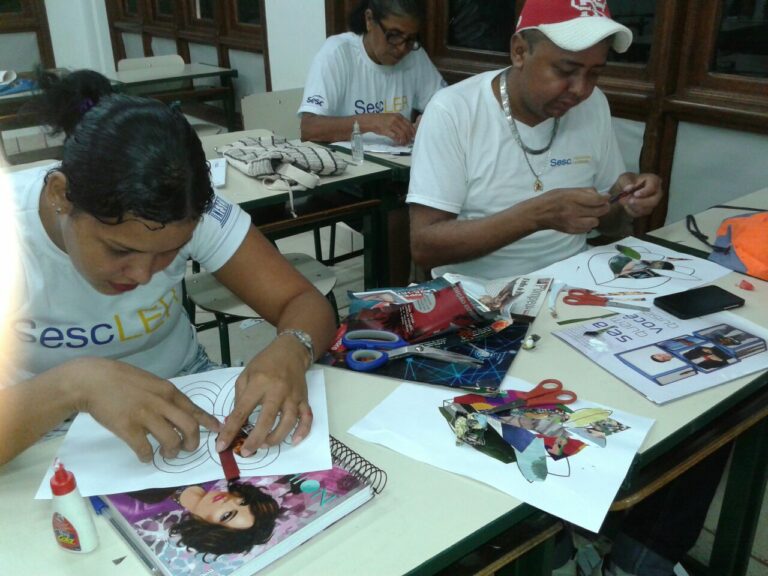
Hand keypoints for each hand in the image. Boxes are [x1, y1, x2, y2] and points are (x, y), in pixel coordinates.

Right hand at [74, 358, 219, 461]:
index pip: (194, 409)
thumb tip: (177, 411)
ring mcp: (145, 416)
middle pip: (189, 427)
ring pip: (171, 441)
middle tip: (187, 449)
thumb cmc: (120, 379)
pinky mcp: (128, 428)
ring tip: (167, 454)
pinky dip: (148, 457)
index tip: (218, 430)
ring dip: (172, 452)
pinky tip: (145, 456)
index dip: (208, 422)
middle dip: (192, 442)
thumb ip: (164, 395)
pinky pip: (145, 450)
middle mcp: (161, 403)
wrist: (91, 380)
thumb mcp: (150, 382)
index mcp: (168, 391)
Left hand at [216, 336, 311, 456]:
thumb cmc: (264, 363)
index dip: (230, 430)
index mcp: (259, 384)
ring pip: (288, 422)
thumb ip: (239, 398)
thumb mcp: (245, 375)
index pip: (242, 411)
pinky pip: (307, 417)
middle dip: (255, 439)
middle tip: (245, 452)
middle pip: (267, 420)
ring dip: (276, 438)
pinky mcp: (304, 399)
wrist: (290, 351)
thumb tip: (233, 423)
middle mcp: (277, 391)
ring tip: (264, 446)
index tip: (221, 446)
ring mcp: (293, 396)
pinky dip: (303, 431)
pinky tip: (295, 441)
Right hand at [366, 113, 415, 145]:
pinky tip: (398, 143)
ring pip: (402, 134)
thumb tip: (407, 129)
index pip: (409, 124)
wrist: (371, 121)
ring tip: (404, 143)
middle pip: (407, 130)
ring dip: (404, 140)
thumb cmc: (382, 120)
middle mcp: (396, 119)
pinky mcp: (387, 130)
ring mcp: (392, 125)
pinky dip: (398, 141)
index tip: (413, 136)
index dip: (412, 131)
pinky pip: (395, 137)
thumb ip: (400, 122)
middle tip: (409, 141)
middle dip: (409, 137)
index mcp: (398, 116)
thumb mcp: (392, 117)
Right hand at [528, 187, 610, 233]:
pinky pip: (588, 229)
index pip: (596, 200)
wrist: (539, 214)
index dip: (605, 198)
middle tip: (602, 204)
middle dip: (604, 207)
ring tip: (590, 213)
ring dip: (595, 217)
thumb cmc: (552, 198)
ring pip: (595, 222)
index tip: (606, 197)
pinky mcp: (572, 230)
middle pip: (599, 211)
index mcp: (572, 198)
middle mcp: (574, 211)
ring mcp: (573, 222)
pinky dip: (588, 224)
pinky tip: (583, 220)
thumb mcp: (567, 190)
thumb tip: (599, 194)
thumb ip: (584, 191)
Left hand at [614, 173, 663, 216]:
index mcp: (653, 180)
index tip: (635, 194)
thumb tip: (630, 187)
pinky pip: (641, 214)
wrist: (623, 192)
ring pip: (648, 209)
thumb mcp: (623, 178)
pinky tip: (627, 206)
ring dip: (634, 207)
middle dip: (641, 202)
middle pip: (654, 200)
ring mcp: (653, 202)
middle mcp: (657, 192)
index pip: (653, 187)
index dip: (645, 191)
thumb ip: (626, 182)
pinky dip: (632, 211)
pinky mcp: (648, 210)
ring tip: (625, 202)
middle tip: (630, 201)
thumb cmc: (627, 182)